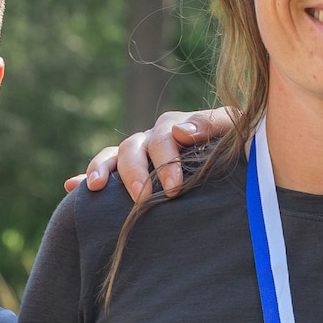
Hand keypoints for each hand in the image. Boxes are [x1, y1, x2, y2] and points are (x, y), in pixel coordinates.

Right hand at [65, 107, 235, 199]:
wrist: (251, 166)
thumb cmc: (246, 148)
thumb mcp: (236, 131)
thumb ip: (213, 125)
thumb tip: (180, 132)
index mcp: (181, 127)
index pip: (165, 135)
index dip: (167, 160)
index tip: (174, 188)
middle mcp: (157, 139)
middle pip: (135, 146)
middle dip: (136, 173)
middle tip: (143, 198)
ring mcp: (144, 156)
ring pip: (116, 156)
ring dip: (103, 169)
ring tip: (97, 187)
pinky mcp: (135, 175)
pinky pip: (107, 172)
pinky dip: (87, 178)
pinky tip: (71, 187)